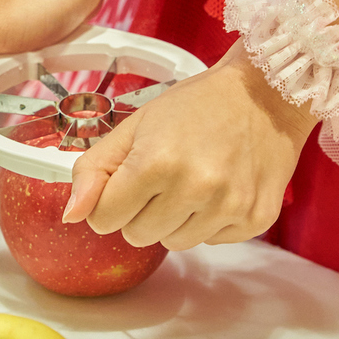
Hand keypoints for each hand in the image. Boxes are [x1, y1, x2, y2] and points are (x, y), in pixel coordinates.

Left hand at [64, 44, 318, 249]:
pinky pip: (211, 241)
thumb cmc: (197, 105)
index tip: (127, 180)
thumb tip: (72, 216)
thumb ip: (95, 169)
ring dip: (175, 218)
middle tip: (164, 175)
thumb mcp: (135, 126)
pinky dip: (209, 220)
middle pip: (136, 236)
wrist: (266, 94)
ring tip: (194, 179)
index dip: (110, 200)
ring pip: (174, 244)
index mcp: (155, 162)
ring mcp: (228, 207)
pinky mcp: (254, 219)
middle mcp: (194, 188)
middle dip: (141, 210)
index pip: (103, 219)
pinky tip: (221, 186)